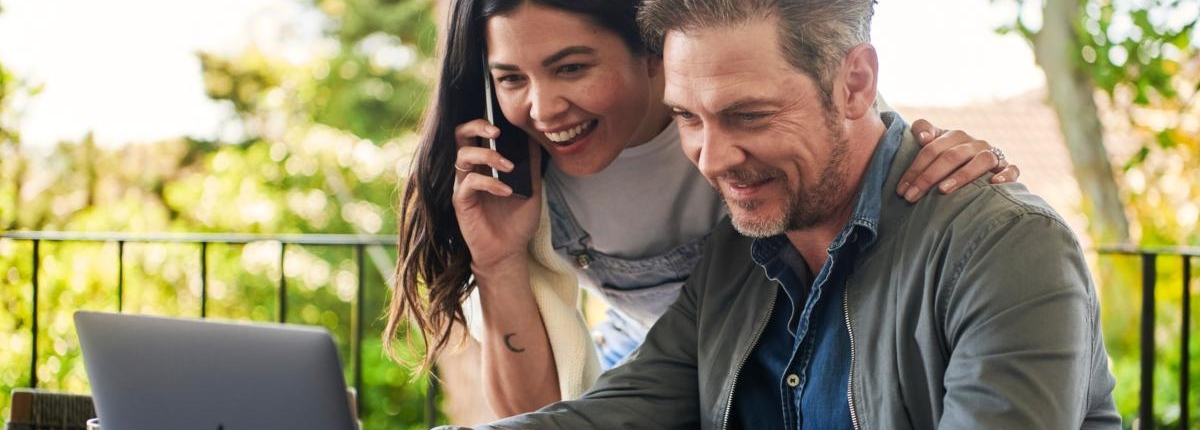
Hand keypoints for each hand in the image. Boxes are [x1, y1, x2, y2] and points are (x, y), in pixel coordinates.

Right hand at [452, 119, 542, 272]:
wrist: (509, 251)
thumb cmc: (517, 220)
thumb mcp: (532, 188)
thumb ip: (531, 164)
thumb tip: (535, 137)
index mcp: (484, 163)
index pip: (476, 132)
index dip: (485, 120)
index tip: (505, 120)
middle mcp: (470, 170)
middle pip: (460, 134)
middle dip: (476, 125)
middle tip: (496, 130)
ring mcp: (463, 184)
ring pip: (463, 155)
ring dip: (488, 155)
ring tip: (508, 166)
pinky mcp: (461, 201)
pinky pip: (470, 182)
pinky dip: (490, 182)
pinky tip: (507, 190)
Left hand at [896, 119, 1020, 202]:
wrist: (980, 162)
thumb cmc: (949, 156)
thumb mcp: (935, 142)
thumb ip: (924, 131)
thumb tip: (923, 137)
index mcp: (955, 136)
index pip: (931, 149)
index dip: (915, 169)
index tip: (901, 190)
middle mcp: (975, 143)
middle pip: (952, 156)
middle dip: (929, 177)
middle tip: (912, 197)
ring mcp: (993, 154)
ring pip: (981, 161)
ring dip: (962, 175)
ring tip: (943, 190)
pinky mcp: (1008, 167)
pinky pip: (1012, 169)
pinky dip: (1005, 175)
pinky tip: (994, 184)